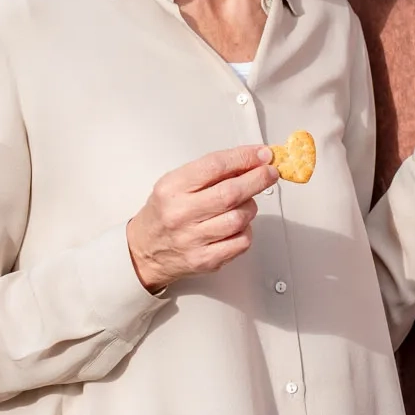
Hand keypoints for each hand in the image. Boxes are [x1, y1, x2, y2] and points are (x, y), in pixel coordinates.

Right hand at [126, 146, 277, 292]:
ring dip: (250, 207)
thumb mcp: (177, 183)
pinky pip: (241, 242)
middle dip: (258, 179)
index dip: (244, 158)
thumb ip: (211, 172)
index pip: (214, 166)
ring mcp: (192, 239)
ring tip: (243, 203)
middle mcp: (180, 214)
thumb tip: (251, 161)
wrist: (144, 250)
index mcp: (172, 188)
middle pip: (231, 193)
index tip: (262, 155)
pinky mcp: (205, 260)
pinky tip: (237, 226)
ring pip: (240, 218)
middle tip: (270, 173)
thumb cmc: (165, 213)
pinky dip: (246, 230)